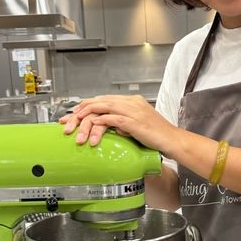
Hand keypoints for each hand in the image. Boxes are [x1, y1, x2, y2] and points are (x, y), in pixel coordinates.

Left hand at [60, 95, 178, 154]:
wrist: (172, 140)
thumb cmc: (157, 136)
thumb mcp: (137, 126)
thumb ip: (123, 123)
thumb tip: (109, 125)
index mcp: (132, 101)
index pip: (104, 99)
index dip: (87, 106)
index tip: (74, 114)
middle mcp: (131, 102)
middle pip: (100, 102)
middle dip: (81, 110)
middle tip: (68, 119)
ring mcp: (133, 111)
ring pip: (103, 108)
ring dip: (87, 117)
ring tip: (75, 124)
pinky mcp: (134, 122)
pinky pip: (112, 119)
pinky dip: (100, 123)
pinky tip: (92, 128)